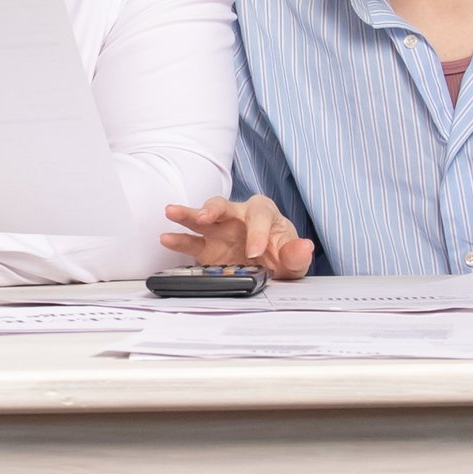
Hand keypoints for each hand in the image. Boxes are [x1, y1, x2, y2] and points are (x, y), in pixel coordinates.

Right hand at [159, 195, 315, 279]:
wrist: (270, 268)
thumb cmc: (281, 255)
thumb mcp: (294, 259)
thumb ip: (297, 253)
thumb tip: (305, 247)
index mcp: (264, 214)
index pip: (259, 216)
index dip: (257, 232)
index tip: (255, 252)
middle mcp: (238, 217)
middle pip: (224, 205)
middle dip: (214, 209)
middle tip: (205, 216)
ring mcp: (220, 231)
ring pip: (202, 217)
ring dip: (187, 214)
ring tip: (172, 212)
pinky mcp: (207, 248)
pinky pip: (191, 241)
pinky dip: (178, 239)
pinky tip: (166, 237)